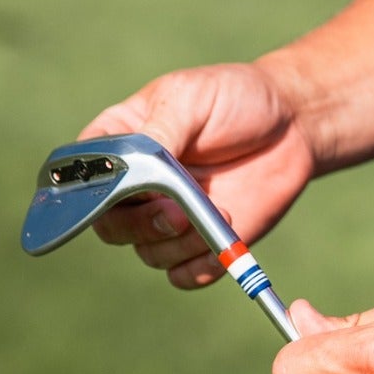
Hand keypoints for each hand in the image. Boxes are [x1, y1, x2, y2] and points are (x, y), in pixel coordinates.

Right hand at [76, 60, 316, 289]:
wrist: (293, 124)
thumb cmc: (236, 98)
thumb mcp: (190, 100)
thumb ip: (160, 132)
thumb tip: (136, 168)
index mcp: (120, 145)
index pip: (80, 178)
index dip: (93, 192)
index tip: (125, 190)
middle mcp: (137, 187)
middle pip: (110, 225)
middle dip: (141, 224)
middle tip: (177, 213)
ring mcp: (167, 216)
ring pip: (147, 252)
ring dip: (179, 243)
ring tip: (219, 214)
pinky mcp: (200, 242)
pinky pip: (182, 275)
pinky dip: (198, 266)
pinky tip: (223, 244)